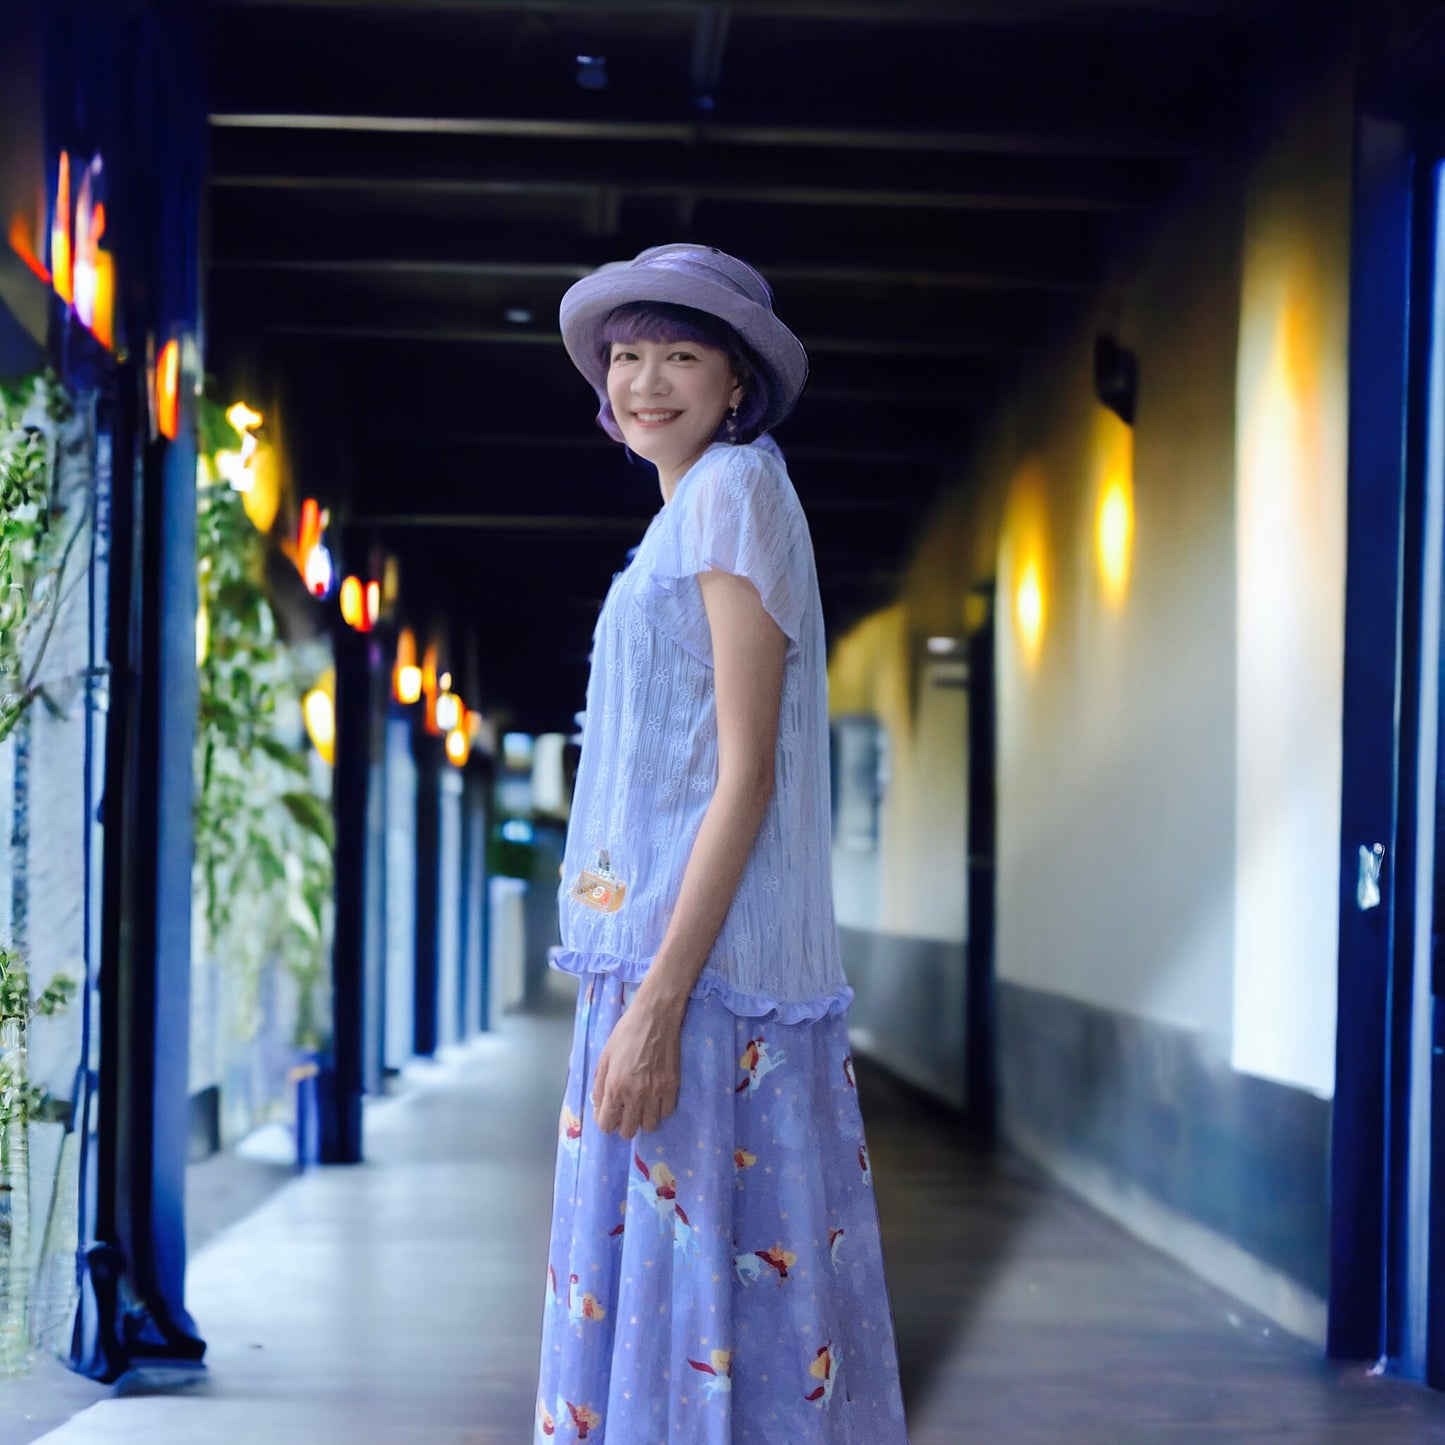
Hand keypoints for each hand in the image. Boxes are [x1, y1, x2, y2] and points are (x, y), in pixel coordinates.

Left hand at [590, 990, 683, 1138]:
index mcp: (615, 1087)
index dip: (605, 1121)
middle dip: (623, 1123)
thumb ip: (599, 1085)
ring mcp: (656, 1093)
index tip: (608, 1113)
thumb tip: (599, 1105)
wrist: (655, 1018)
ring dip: (642, 1118)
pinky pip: (665, 1113)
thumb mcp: (604, 1057)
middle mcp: (636, 1095)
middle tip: (624, 1109)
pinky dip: (659, 1109)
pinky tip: (655, 1096)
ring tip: (641, 1104)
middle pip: (628, 1131)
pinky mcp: (672, 1087)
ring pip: (649, 1126)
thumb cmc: (626, 1034)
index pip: (606, 1125)